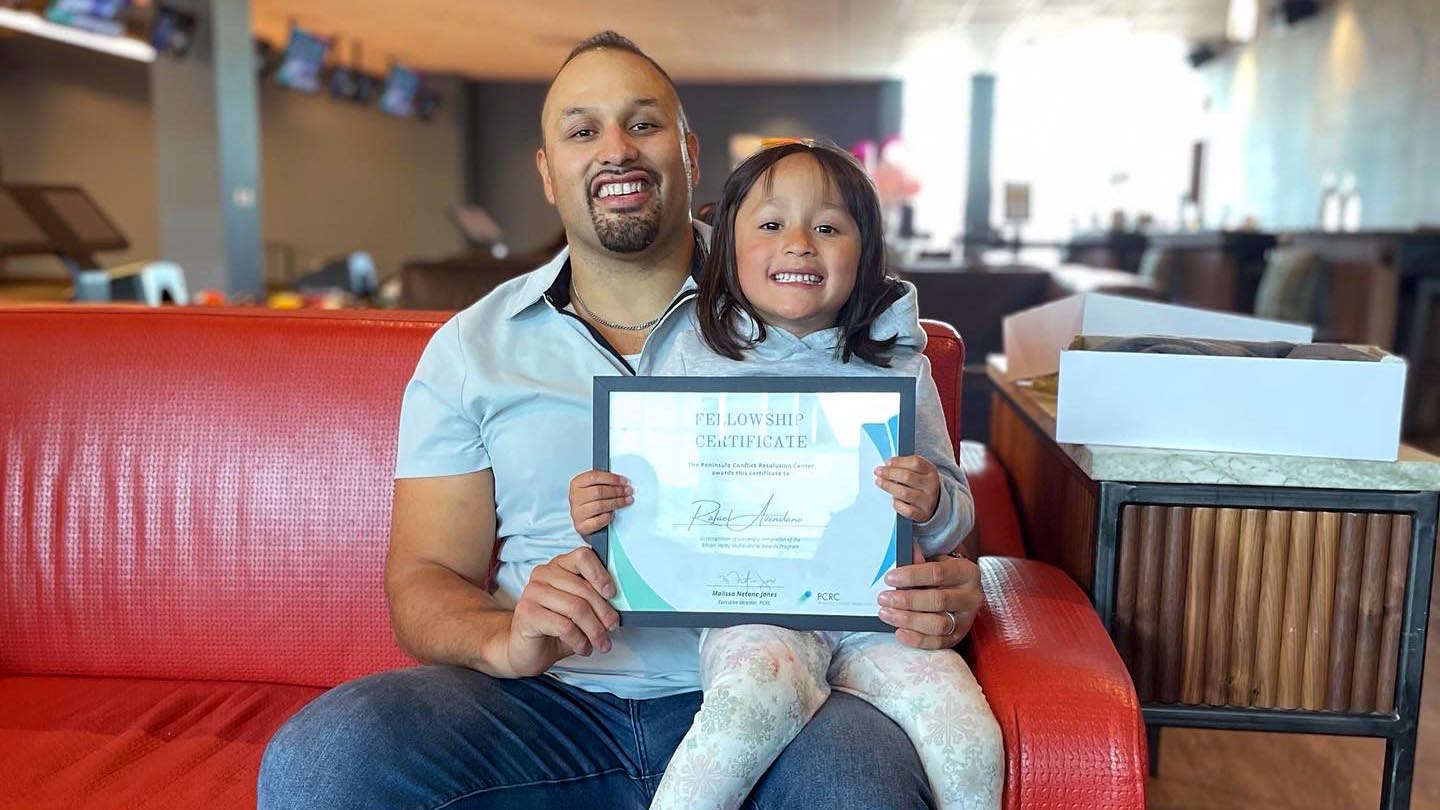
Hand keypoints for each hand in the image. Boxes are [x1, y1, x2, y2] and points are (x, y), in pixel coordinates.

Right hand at [506, 546, 620, 676]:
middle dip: (603, 613)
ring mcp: (532, 592)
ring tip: (601, 643)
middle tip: (612, 628)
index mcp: (559, 566)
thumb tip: (618, 604)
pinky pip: (563, 625)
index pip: (582, 557)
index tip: (611, 593)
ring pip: (576, 608)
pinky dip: (579, 640)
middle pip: (583, 588)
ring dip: (594, 630)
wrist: (526, 651)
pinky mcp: (527, 613)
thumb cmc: (556, 628)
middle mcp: (543, 574)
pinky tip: (583, 648)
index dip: (600, 575)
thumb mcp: (579, 610)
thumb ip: (594, 600)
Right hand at [569, 470, 632, 536]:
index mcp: (577, 484)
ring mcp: (577, 512)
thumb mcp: (594, 488)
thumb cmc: (591, 503)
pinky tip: (613, 513)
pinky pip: (598, 521)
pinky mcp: (581, 526)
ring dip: (616, 502)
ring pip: (599, 505)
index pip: (594, 477)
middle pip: (598, 491)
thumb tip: (622, 482)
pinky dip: (608, 516)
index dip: (611, 478)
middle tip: (628, 491)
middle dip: (617, 491)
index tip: (624, 481)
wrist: (584, 523)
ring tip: (626, 501)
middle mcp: (575, 497)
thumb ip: (604, 483)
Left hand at [874, 455, 939, 522]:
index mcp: (930, 471)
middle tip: (878, 472)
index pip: (915, 463)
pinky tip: (894, 499)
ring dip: (889, 487)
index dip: (899, 461)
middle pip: (908, 477)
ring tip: (880, 482)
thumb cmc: (921, 484)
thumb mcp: (919, 471)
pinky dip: (897, 504)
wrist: (935, 503)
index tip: (887, 462)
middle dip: (889, 473)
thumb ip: (905, 466)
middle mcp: (931, 485)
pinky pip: (906, 510)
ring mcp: (927, 501)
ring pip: (904, 493)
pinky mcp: (922, 514)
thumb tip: (887, 465)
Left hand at [877, 541, 981, 649]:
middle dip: (907, 601)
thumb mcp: (936, 562)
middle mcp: (971, 597)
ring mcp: (966, 619)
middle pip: (938, 600)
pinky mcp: (959, 636)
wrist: (961, 592)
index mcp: (967, 572)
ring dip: (909, 620)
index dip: (912, 576)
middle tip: (884, 599)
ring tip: (887, 614)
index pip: (938, 573)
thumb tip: (906, 551)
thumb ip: (921, 561)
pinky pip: (938, 642)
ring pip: (938, 624)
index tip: (890, 578)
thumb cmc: (944, 576)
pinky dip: (917, 639)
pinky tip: (900, 632)